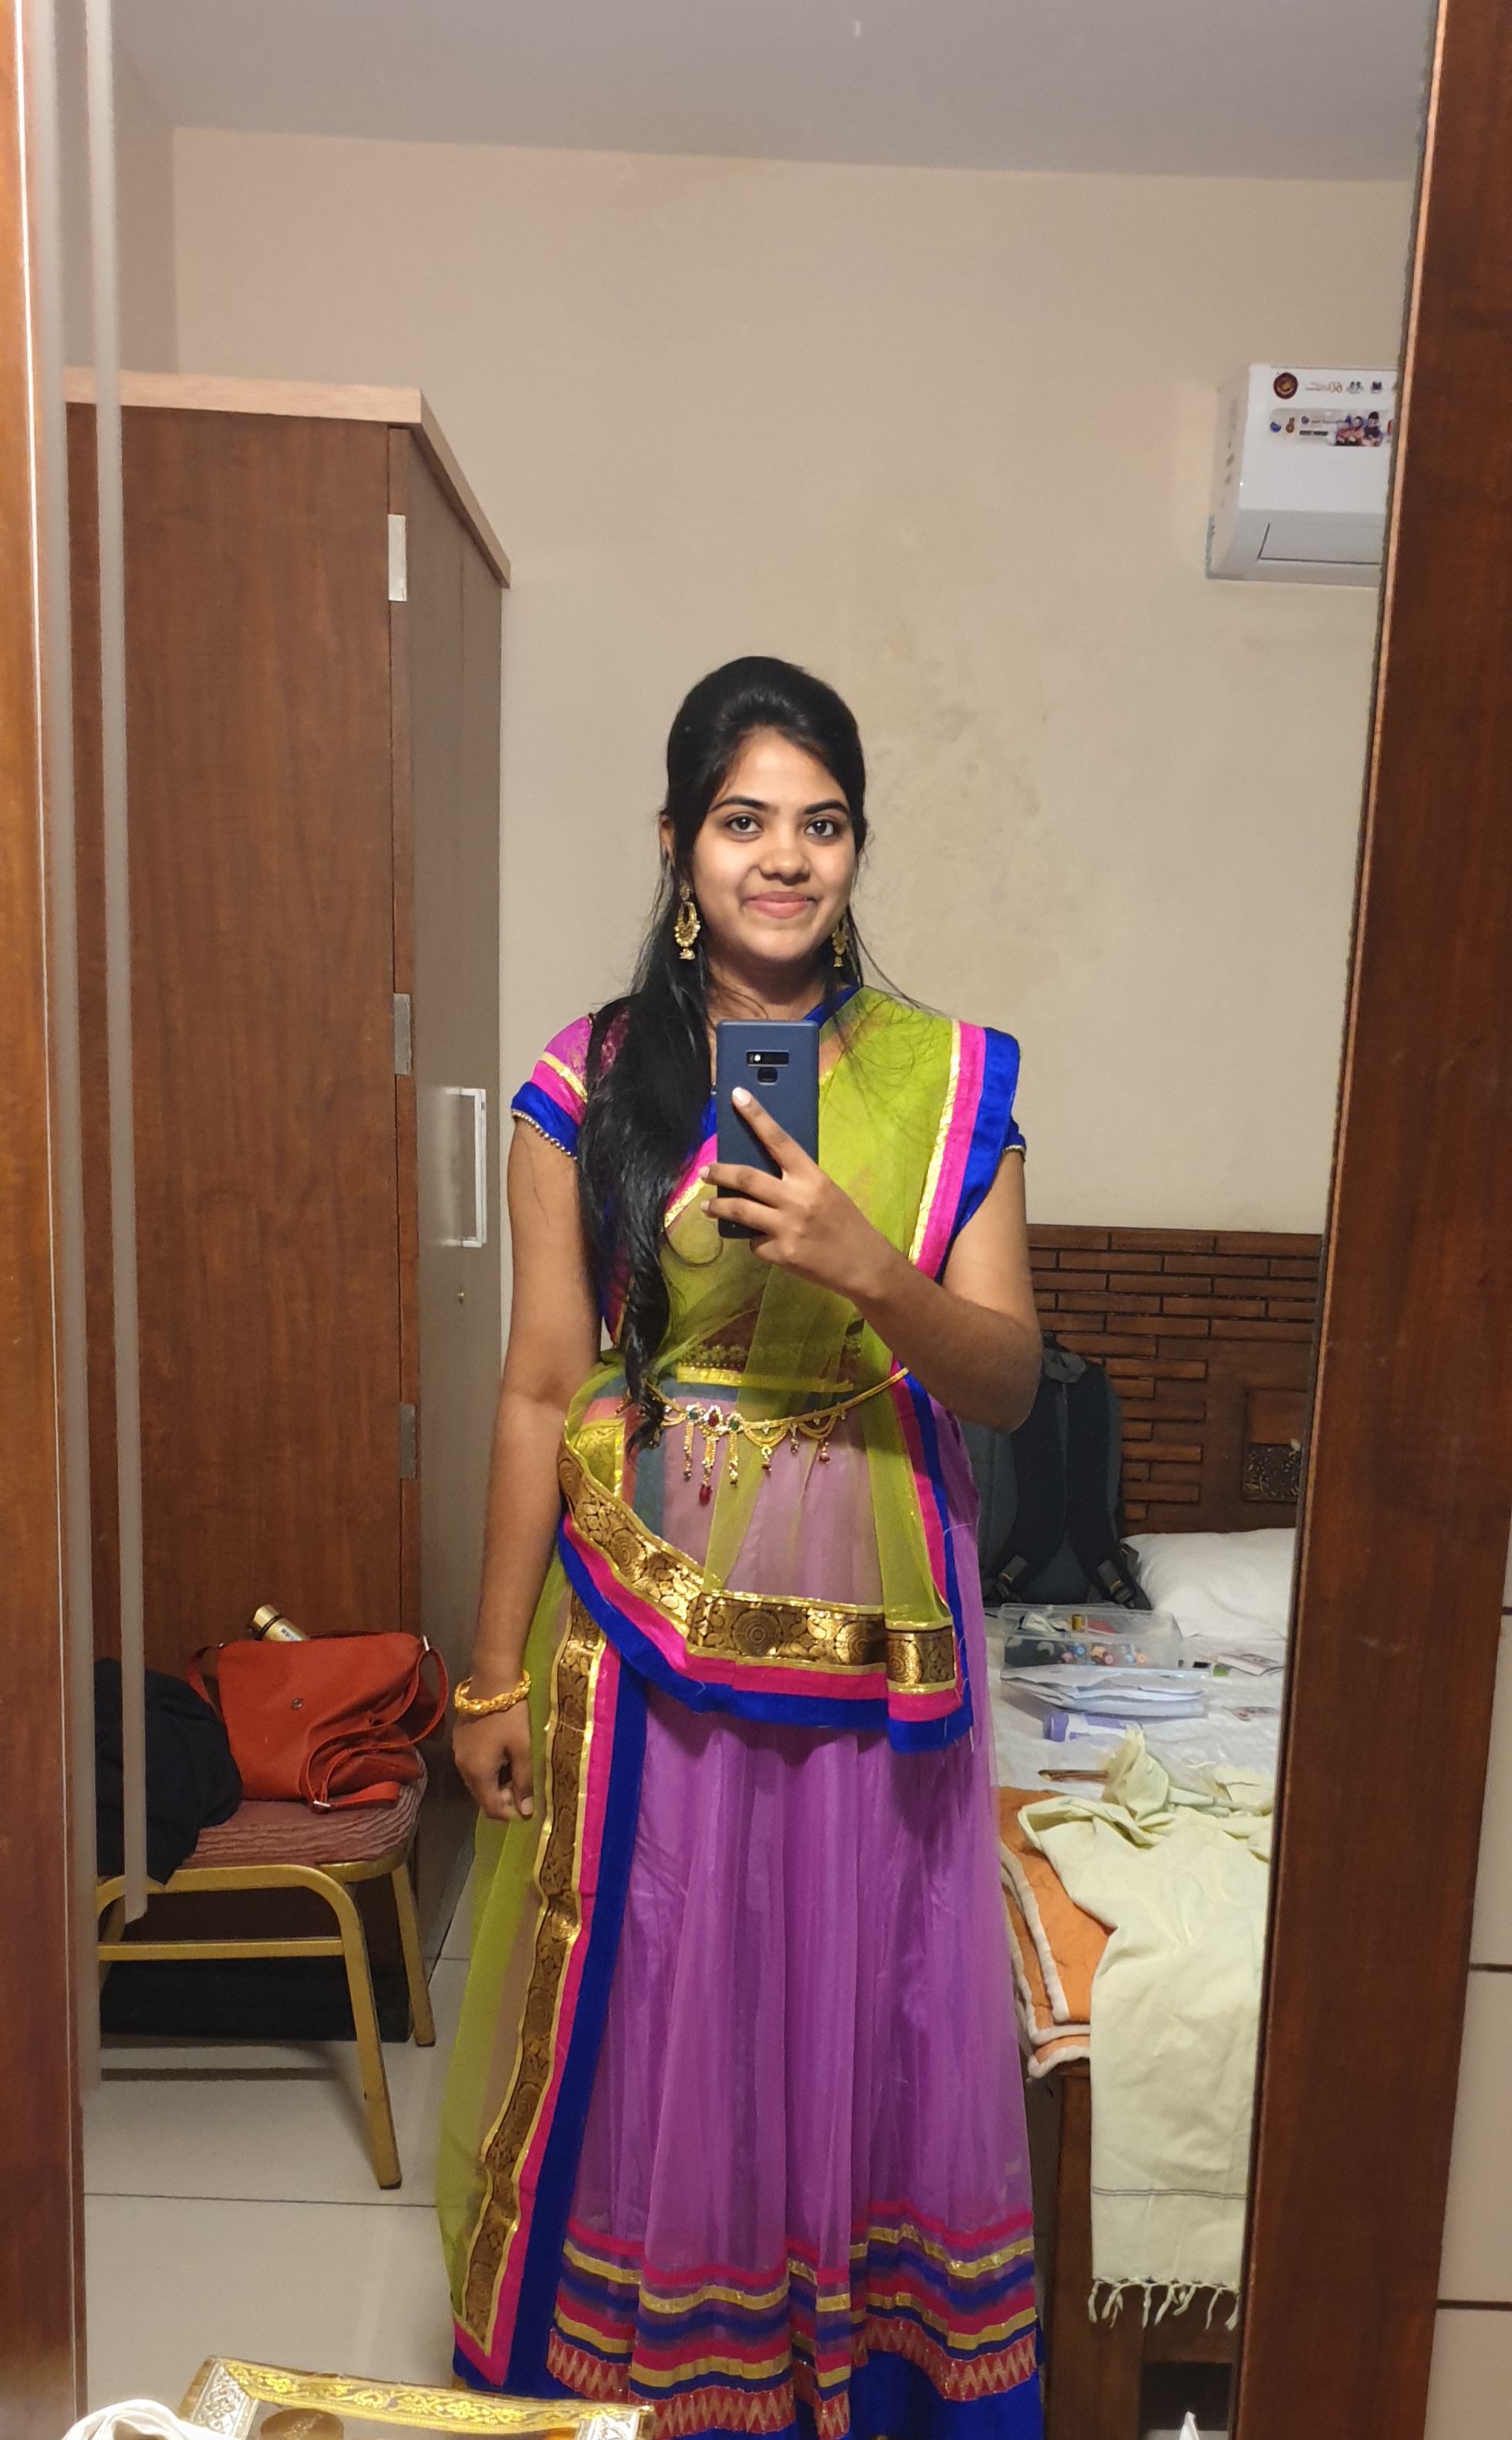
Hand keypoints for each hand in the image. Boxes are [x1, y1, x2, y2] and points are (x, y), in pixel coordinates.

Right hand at [452, 1701, 533, 1823]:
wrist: (490, 1682)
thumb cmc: (510, 1717)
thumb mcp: (522, 1749)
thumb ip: (523, 1782)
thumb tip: (526, 1811)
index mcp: (478, 1773)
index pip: (491, 1808)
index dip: (509, 1813)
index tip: (526, 1806)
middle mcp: (462, 1768)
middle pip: (481, 1797)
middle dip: (502, 1799)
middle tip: (522, 1787)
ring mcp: (458, 1754)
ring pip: (476, 1782)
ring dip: (494, 1784)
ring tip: (514, 1770)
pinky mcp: (458, 1742)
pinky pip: (471, 1767)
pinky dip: (486, 1770)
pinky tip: (500, 1757)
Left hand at [703, 1088, 897, 1302]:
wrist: (864, 1265)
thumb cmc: (846, 1224)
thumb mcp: (826, 1192)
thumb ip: (798, 1182)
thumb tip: (763, 1175)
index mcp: (812, 1177)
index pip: (779, 1140)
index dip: (756, 1116)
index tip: (737, 1096)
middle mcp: (796, 1198)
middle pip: (747, 1177)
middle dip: (720, 1172)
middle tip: (704, 1171)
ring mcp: (786, 1227)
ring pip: (739, 1210)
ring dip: (718, 1206)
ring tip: (707, 1206)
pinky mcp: (780, 1253)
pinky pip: (755, 1242)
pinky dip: (754, 1240)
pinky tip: (761, 1242)